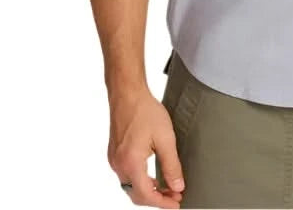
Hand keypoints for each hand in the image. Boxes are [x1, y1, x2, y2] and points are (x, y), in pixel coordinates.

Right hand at [107, 86, 185, 206]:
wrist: (127, 94)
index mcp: (131, 164)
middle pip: (136, 194)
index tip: (176, 203)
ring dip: (148, 190)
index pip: (146, 195)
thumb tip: (177, 186)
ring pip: (131, 186)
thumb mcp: (165, 138)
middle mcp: (119, 165)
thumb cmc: (144, 111)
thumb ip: (172, 165)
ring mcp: (114, 160)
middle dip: (156, 199)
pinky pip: (126, 176)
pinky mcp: (114, 154)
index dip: (163, 203)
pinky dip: (140, 181)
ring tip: (167, 188)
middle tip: (174, 197)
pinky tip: (152, 176)